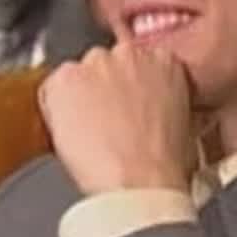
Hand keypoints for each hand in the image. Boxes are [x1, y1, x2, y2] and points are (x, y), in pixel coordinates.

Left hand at [39, 44, 195, 194]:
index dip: (130, 89)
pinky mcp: (65, 80)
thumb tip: (153, 107)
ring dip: (80, 98)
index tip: (128, 105)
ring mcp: (96, 64)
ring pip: (78, 75)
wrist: (138, 182)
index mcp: (165, 61)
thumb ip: (164, 99)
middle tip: (108, 122)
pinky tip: (71, 134)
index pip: (139, 63)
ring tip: (89, 132)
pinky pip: (51, 90)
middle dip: (104, 89)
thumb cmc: (163, 163)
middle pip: (106, 64)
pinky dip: (55, 110)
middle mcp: (130, 55)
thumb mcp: (184, 123)